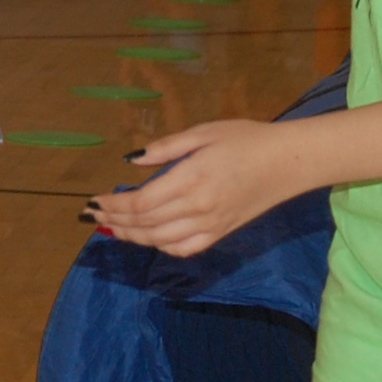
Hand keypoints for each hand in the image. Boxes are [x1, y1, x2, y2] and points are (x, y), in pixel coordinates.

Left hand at [83, 119, 323, 257]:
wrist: (288, 162)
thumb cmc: (245, 139)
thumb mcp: (203, 133)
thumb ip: (166, 148)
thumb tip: (131, 160)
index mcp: (191, 179)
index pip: (141, 203)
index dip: (114, 206)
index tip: (95, 201)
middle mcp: (198, 207)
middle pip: (145, 224)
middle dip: (115, 222)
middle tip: (93, 216)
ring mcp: (210, 225)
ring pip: (160, 241)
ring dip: (131, 236)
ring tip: (111, 228)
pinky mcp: (220, 234)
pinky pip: (184, 249)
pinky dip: (161, 247)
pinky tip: (149, 238)